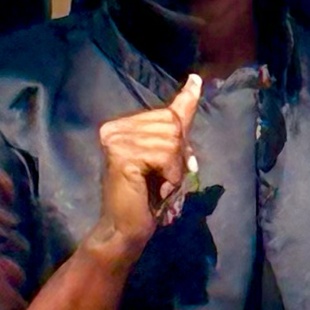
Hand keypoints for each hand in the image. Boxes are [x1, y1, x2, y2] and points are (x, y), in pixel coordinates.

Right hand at [94, 74, 202, 252]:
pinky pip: (164, 155)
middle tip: (166, 178)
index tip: (196, 81)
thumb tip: (194, 85)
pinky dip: (170, 174)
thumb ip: (177, 128)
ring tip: (160, 184)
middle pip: (172, 124)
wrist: (126, 229)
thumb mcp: (166, 158)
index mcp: (121, 126)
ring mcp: (115, 140)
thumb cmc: (147, 197)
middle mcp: (114, 128)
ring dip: (175, 168)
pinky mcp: (122, 156)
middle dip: (180, 153)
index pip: (165, 112)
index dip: (186, 102)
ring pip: (171, 139)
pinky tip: (158, 188)